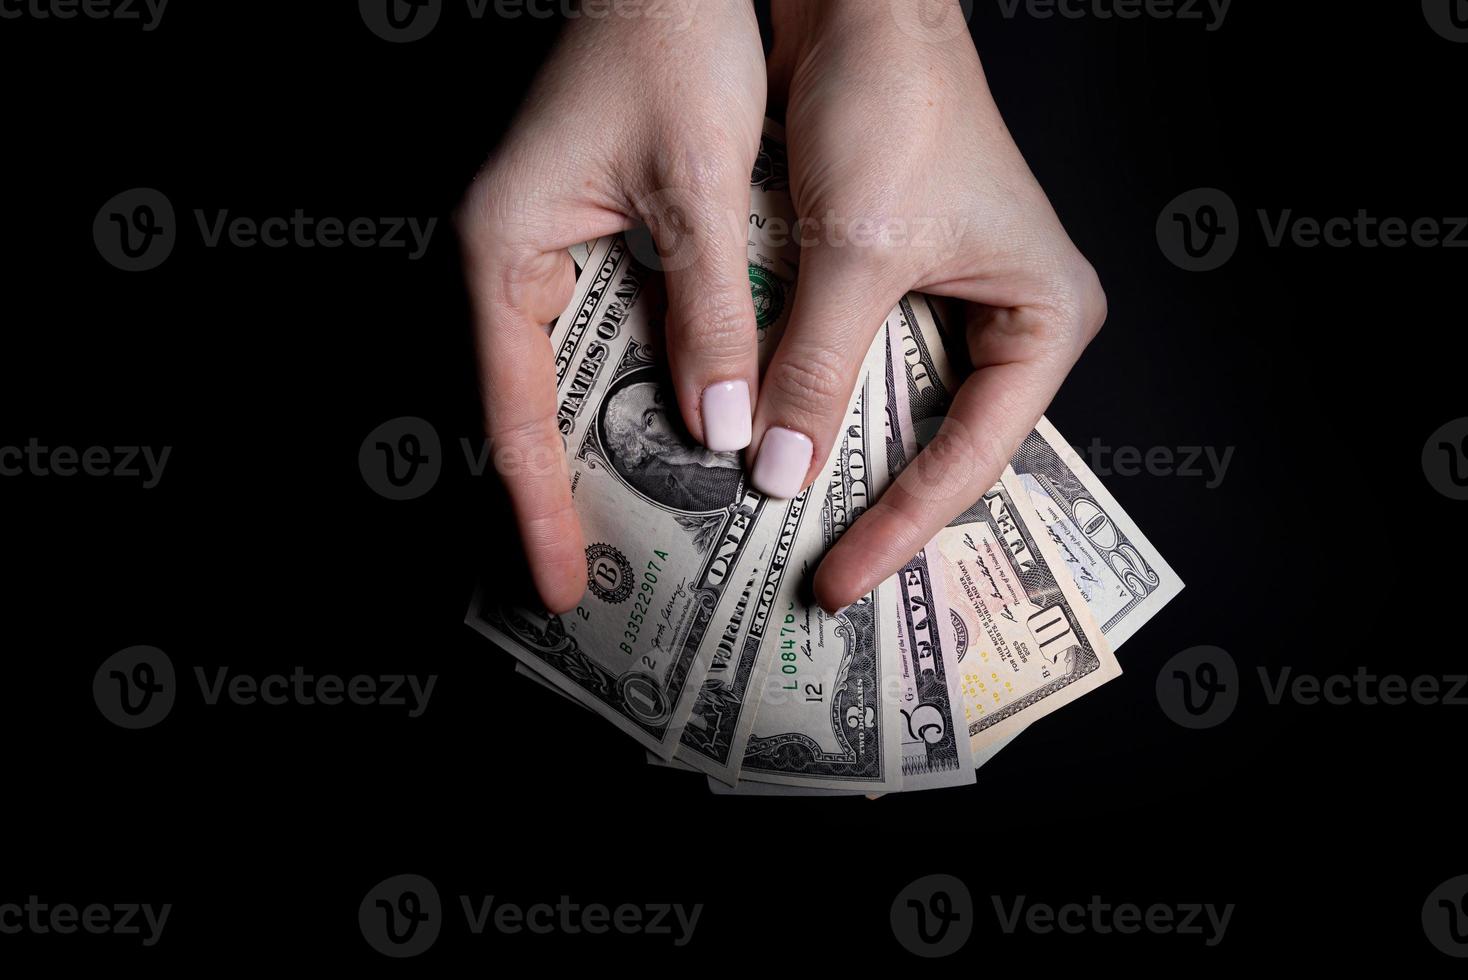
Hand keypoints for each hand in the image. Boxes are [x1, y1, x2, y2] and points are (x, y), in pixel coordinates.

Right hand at [457, 2, 765, 612]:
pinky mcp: (579, 237)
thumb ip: (710, 310)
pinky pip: (596, 338)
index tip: (560, 582)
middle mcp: (505, 256)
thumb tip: (726, 426)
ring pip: (561, 379)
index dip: (539, 504)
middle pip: (524, 407)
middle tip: (598, 579)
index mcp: (504, 247)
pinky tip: (671, 435)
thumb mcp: (699, 186)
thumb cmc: (670, 42)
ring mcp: (538, 248)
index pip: (516, 411)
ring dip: (597, 449)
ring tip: (634, 531)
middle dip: (562, 492)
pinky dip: (631, 391)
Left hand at [757, 0, 1106, 611]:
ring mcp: (955, 305)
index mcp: (1045, 317)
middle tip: (815, 577)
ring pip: (897, 415)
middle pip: (942, 446)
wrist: (859, 8)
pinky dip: (817, 405)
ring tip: (788, 534)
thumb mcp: (853, 252)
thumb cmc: (894, 103)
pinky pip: (862, 370)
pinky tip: (772, 449)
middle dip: (877, 507)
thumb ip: (816, 368)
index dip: (902, 525)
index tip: (839, 581)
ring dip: (842, 462)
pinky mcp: (897, 287)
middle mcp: (1011, 320)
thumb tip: (776, 471)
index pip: (972, 457)